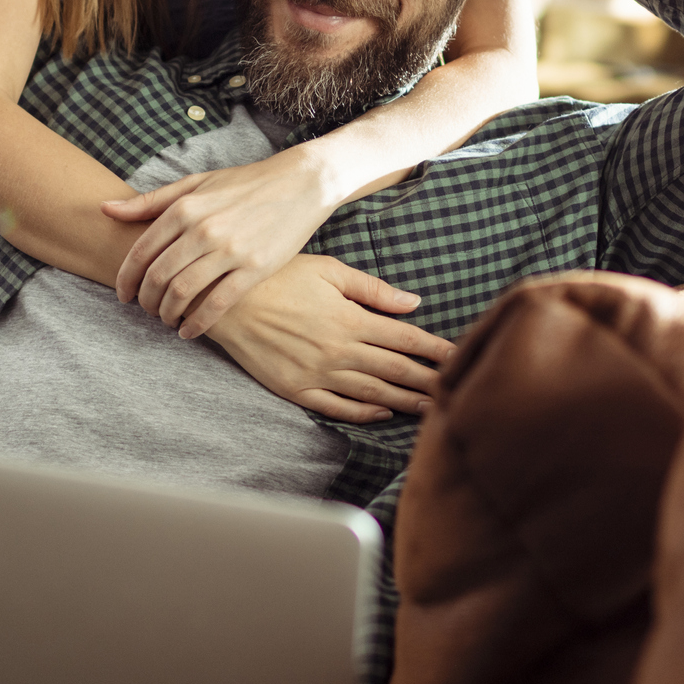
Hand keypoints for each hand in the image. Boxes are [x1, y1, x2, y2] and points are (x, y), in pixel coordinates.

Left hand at [102, 146, 345, 337]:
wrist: (301, 184)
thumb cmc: (245, 184)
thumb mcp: (196, 184)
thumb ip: (150, 201)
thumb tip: (105, 209)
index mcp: (185, 208)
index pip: (141, 252)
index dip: (126, 279)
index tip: (123, 294)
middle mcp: (203, 229)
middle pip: (158, 277)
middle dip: (145, 301)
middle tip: (145, 310)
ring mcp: (230, 250)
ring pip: (183, 293)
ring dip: (168, 314)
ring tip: (167, 320)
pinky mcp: (255, 269)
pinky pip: (217, 305)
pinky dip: (197, 323)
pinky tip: (189, 331)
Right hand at [202, 255, 450, 422]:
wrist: (224, 299)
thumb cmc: (278, 275)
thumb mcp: (329, 270)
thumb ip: (373, 289)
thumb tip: (413, 302)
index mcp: (350, 319)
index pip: (406, 339)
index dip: (436, 350)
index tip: (458, 356)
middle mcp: (338, 351)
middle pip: (396, 371)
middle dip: (430, 381)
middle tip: (457, 389)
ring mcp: (316, 374)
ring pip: (372, 393)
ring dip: (404, 402)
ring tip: (432, 409)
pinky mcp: (294, 389)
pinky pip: (336, 407)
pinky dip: (363, 412)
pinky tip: (382, 414)